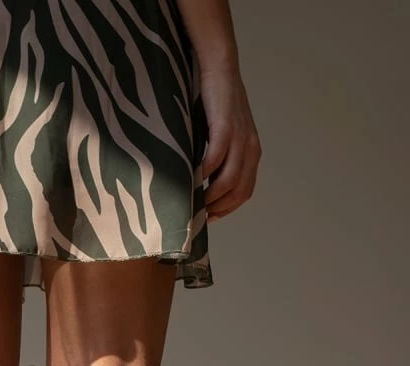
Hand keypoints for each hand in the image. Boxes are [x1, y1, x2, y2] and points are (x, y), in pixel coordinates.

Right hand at [199, 64, 261, 221]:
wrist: (220, 69)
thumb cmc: (217, 103)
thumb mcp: (225, 136)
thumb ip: (222, 158)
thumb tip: (204, 185)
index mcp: (252, 153)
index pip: (244, 193)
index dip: (227, 209)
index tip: (209, 217)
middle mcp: (250, 149)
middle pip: (239, 192)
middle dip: (219, 208)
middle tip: (199, 214)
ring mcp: (240, 139)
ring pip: (229, 181)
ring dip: (211, 196)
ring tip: (195, 201)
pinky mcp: (225, 128)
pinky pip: (216, 160)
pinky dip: (204, 174)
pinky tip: (192, 179)